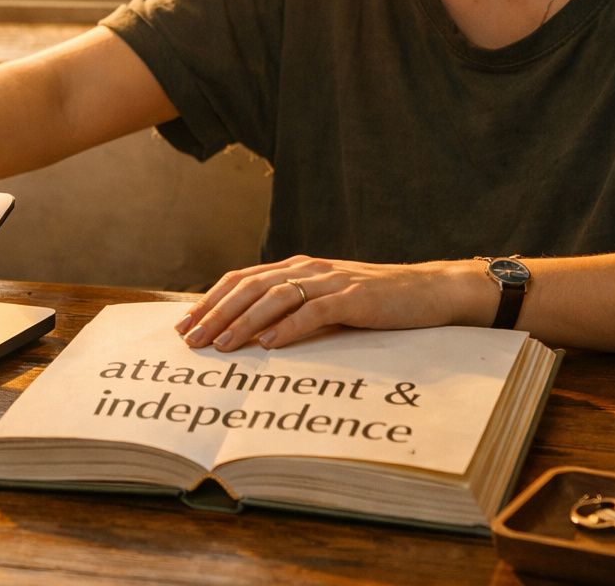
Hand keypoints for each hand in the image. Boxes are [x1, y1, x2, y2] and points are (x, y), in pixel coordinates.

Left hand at [175, 255, 457, 351]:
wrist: (429, 291)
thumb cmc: (376, 303)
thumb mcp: (328, 303)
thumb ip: (294, 311)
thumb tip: (250, 338)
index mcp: (298, 268)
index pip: (242, 279)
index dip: (211, 300)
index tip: (185, 324)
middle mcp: (309, 268)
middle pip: (250, 287)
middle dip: (216, 314)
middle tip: (191, 340)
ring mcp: (332, 281)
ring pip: (275, 297)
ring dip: (244, 322)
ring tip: (221, 346)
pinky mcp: (355, 298)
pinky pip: (314, 310)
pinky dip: (289, 327)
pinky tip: (269, 344)